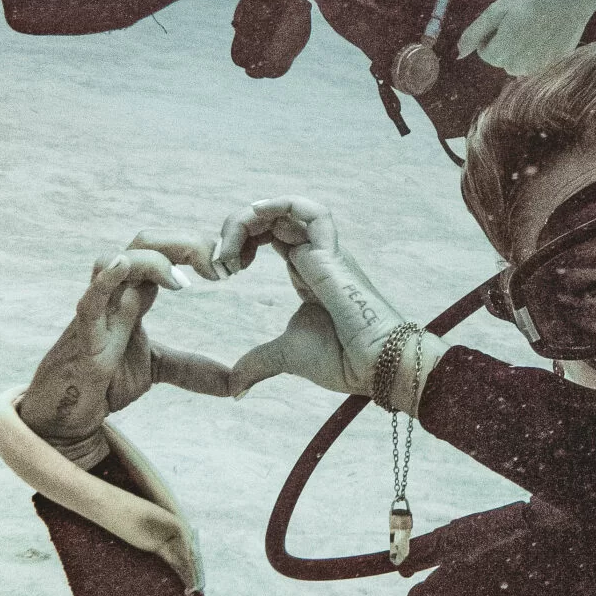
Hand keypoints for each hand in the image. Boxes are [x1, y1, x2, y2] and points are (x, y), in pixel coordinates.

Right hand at [17, 234, 233, 458]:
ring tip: (184, 283)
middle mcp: (116, 293)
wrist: (68, 412)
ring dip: (152, 261)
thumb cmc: (105, 379)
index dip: (199, 248)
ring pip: (115, 259)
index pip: (167, 251)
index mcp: (136, 293)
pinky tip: (123, 264)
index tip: (233, 264)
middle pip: (145, 242)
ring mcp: (98, 311)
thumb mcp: (158, 369)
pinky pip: (89, 300)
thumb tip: (237, 383)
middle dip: (184, 243)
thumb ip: (194, 369)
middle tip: (219, 266)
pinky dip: (105, 280)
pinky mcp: (83, 337)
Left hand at [213, 196, 425, 401]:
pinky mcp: (330, 254)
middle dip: (238, 227)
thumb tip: (235, 389)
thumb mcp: (286, 356)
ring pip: (288, 208)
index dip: (241, 242)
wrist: (375, 366)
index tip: (221, 271)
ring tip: (229, 243)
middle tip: (220, 259)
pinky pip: (308, 211)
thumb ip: (258, 363)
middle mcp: (316, 254)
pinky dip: (278, 206)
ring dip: (252, 216)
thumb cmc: (343, 358)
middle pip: (273, 218)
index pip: (270, 236)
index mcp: (307, 271)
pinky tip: (252, 218)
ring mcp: (325, 251)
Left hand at [457, 0, 595, 76]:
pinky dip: (539, 50)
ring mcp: (540, 66)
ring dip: (521, 50)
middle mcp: (521, 64)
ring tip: (533, 26)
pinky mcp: (556, 63)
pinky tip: (547, 31)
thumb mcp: (498, 9)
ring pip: (520, 64)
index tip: (505, 19)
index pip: (486, 53)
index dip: (491, 35)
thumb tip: (458, 54)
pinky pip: (539, 62)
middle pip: (502, 61)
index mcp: (504, 50)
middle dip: (506, 44)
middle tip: (520, 20)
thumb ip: (475, 32)